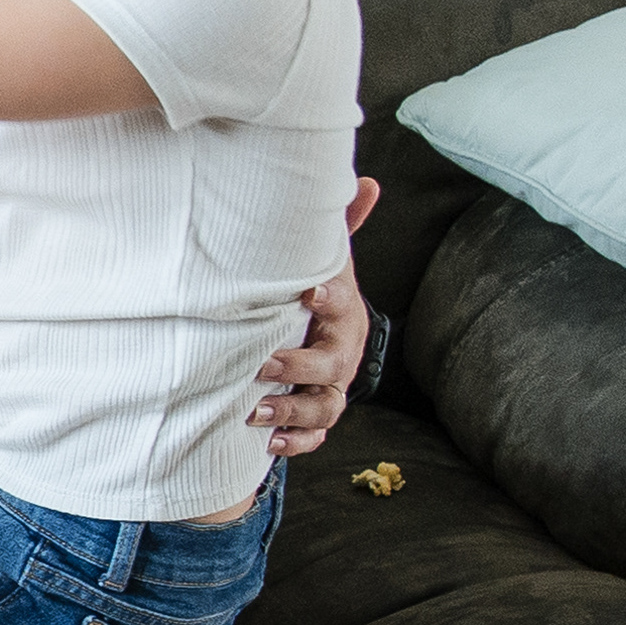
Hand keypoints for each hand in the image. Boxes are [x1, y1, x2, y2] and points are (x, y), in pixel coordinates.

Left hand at [255, 177, 381, 458]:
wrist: (318, 338)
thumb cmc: (311, 296)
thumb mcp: (322, 262)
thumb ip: (338, 228)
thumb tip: (370, 181)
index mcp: (343, 315)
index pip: (343, 305)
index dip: (331, 300)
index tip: (308, 293)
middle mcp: (342, 354)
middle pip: (332, 368)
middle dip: (299, 369)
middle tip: (262, 364)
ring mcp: (332, 387)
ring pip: (324, 408)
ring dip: (291, 413)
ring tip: (255, 412)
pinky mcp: (318, 415)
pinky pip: (316, 436)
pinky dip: (296, 442)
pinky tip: (269, 443)